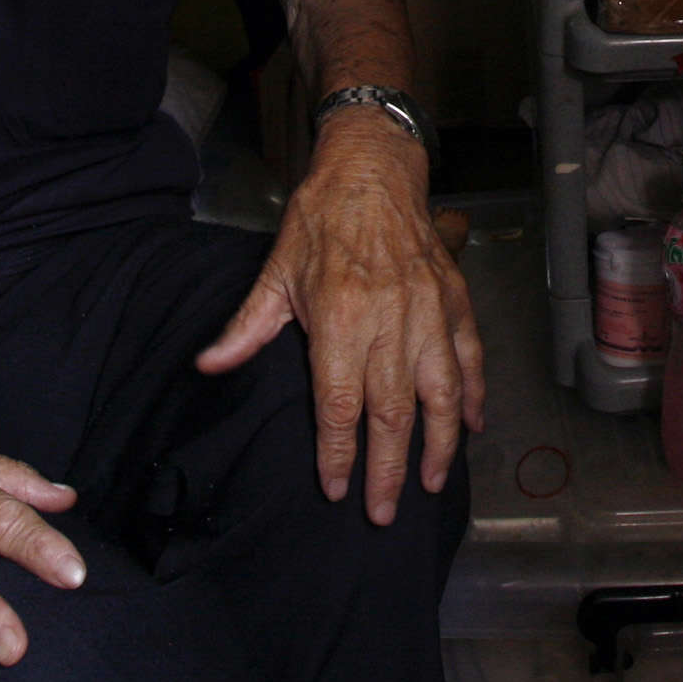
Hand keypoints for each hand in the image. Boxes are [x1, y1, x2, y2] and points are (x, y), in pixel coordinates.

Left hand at [197, 112, 483, 521]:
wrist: (372, 170)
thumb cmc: (321, 219)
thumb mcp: (275, 272)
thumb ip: (247, 328)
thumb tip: (208, 365)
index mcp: (341, 318)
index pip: (339, 406)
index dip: (337, 454)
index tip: (335, 489)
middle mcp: (390, 323)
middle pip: (392, 414)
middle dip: (388, 471)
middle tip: (383, 512)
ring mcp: (428, 313)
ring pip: (441, 395)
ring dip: (438, 445)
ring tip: (429, 483)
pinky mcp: (453, 301)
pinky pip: (470, 358)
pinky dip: (474, 395)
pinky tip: (472, 426)